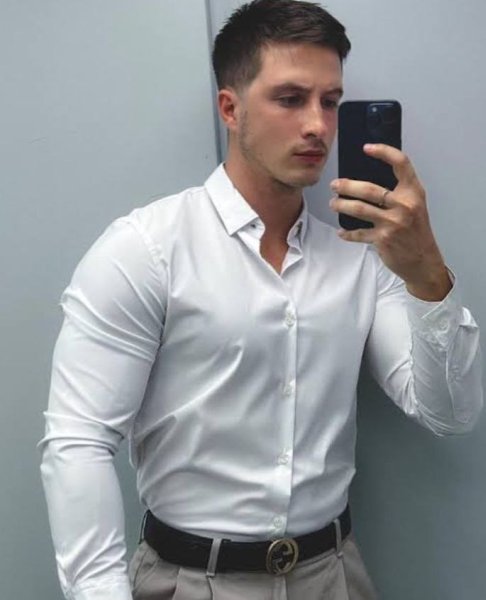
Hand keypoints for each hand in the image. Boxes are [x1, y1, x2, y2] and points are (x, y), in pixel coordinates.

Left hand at [329, 143, 451, 300]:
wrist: (423, 260)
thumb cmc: (416, 231)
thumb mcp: (415, 206)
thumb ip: (398, 192)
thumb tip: (368, 182)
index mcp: (414, 192)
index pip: (401, 163)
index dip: (384, 151)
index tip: (367, 148)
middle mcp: (404, 205)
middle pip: (369, 189)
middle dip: (347, 186)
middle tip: (335, 185)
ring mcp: (393, 223)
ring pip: (359, 209)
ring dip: (342, 205)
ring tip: (334, 203)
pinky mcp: (383, 239)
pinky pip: (358, 233)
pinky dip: (347, 233)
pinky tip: (341, 232)